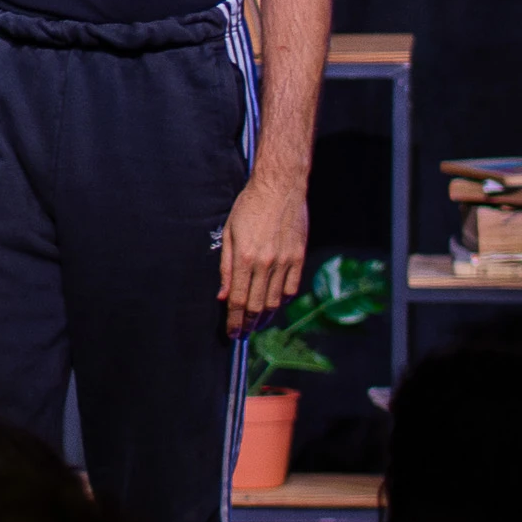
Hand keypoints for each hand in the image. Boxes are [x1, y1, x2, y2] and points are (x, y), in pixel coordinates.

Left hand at [219, 173, 307, 335]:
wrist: (279, 188)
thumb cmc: (248, 207)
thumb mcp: (228, 234)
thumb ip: (225, 267)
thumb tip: (223, 295)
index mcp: (245, 258)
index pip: (237, 300)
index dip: (233, 320)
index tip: (231, 333)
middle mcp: (266, 264)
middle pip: (256, 305)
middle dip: (248, 324)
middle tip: (242, 333)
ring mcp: (285, 262)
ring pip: (275, 301)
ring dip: (265, 317)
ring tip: (256, 325)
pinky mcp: (299, 257)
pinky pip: (292, 288)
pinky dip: (281, 301)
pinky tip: (273, 306)